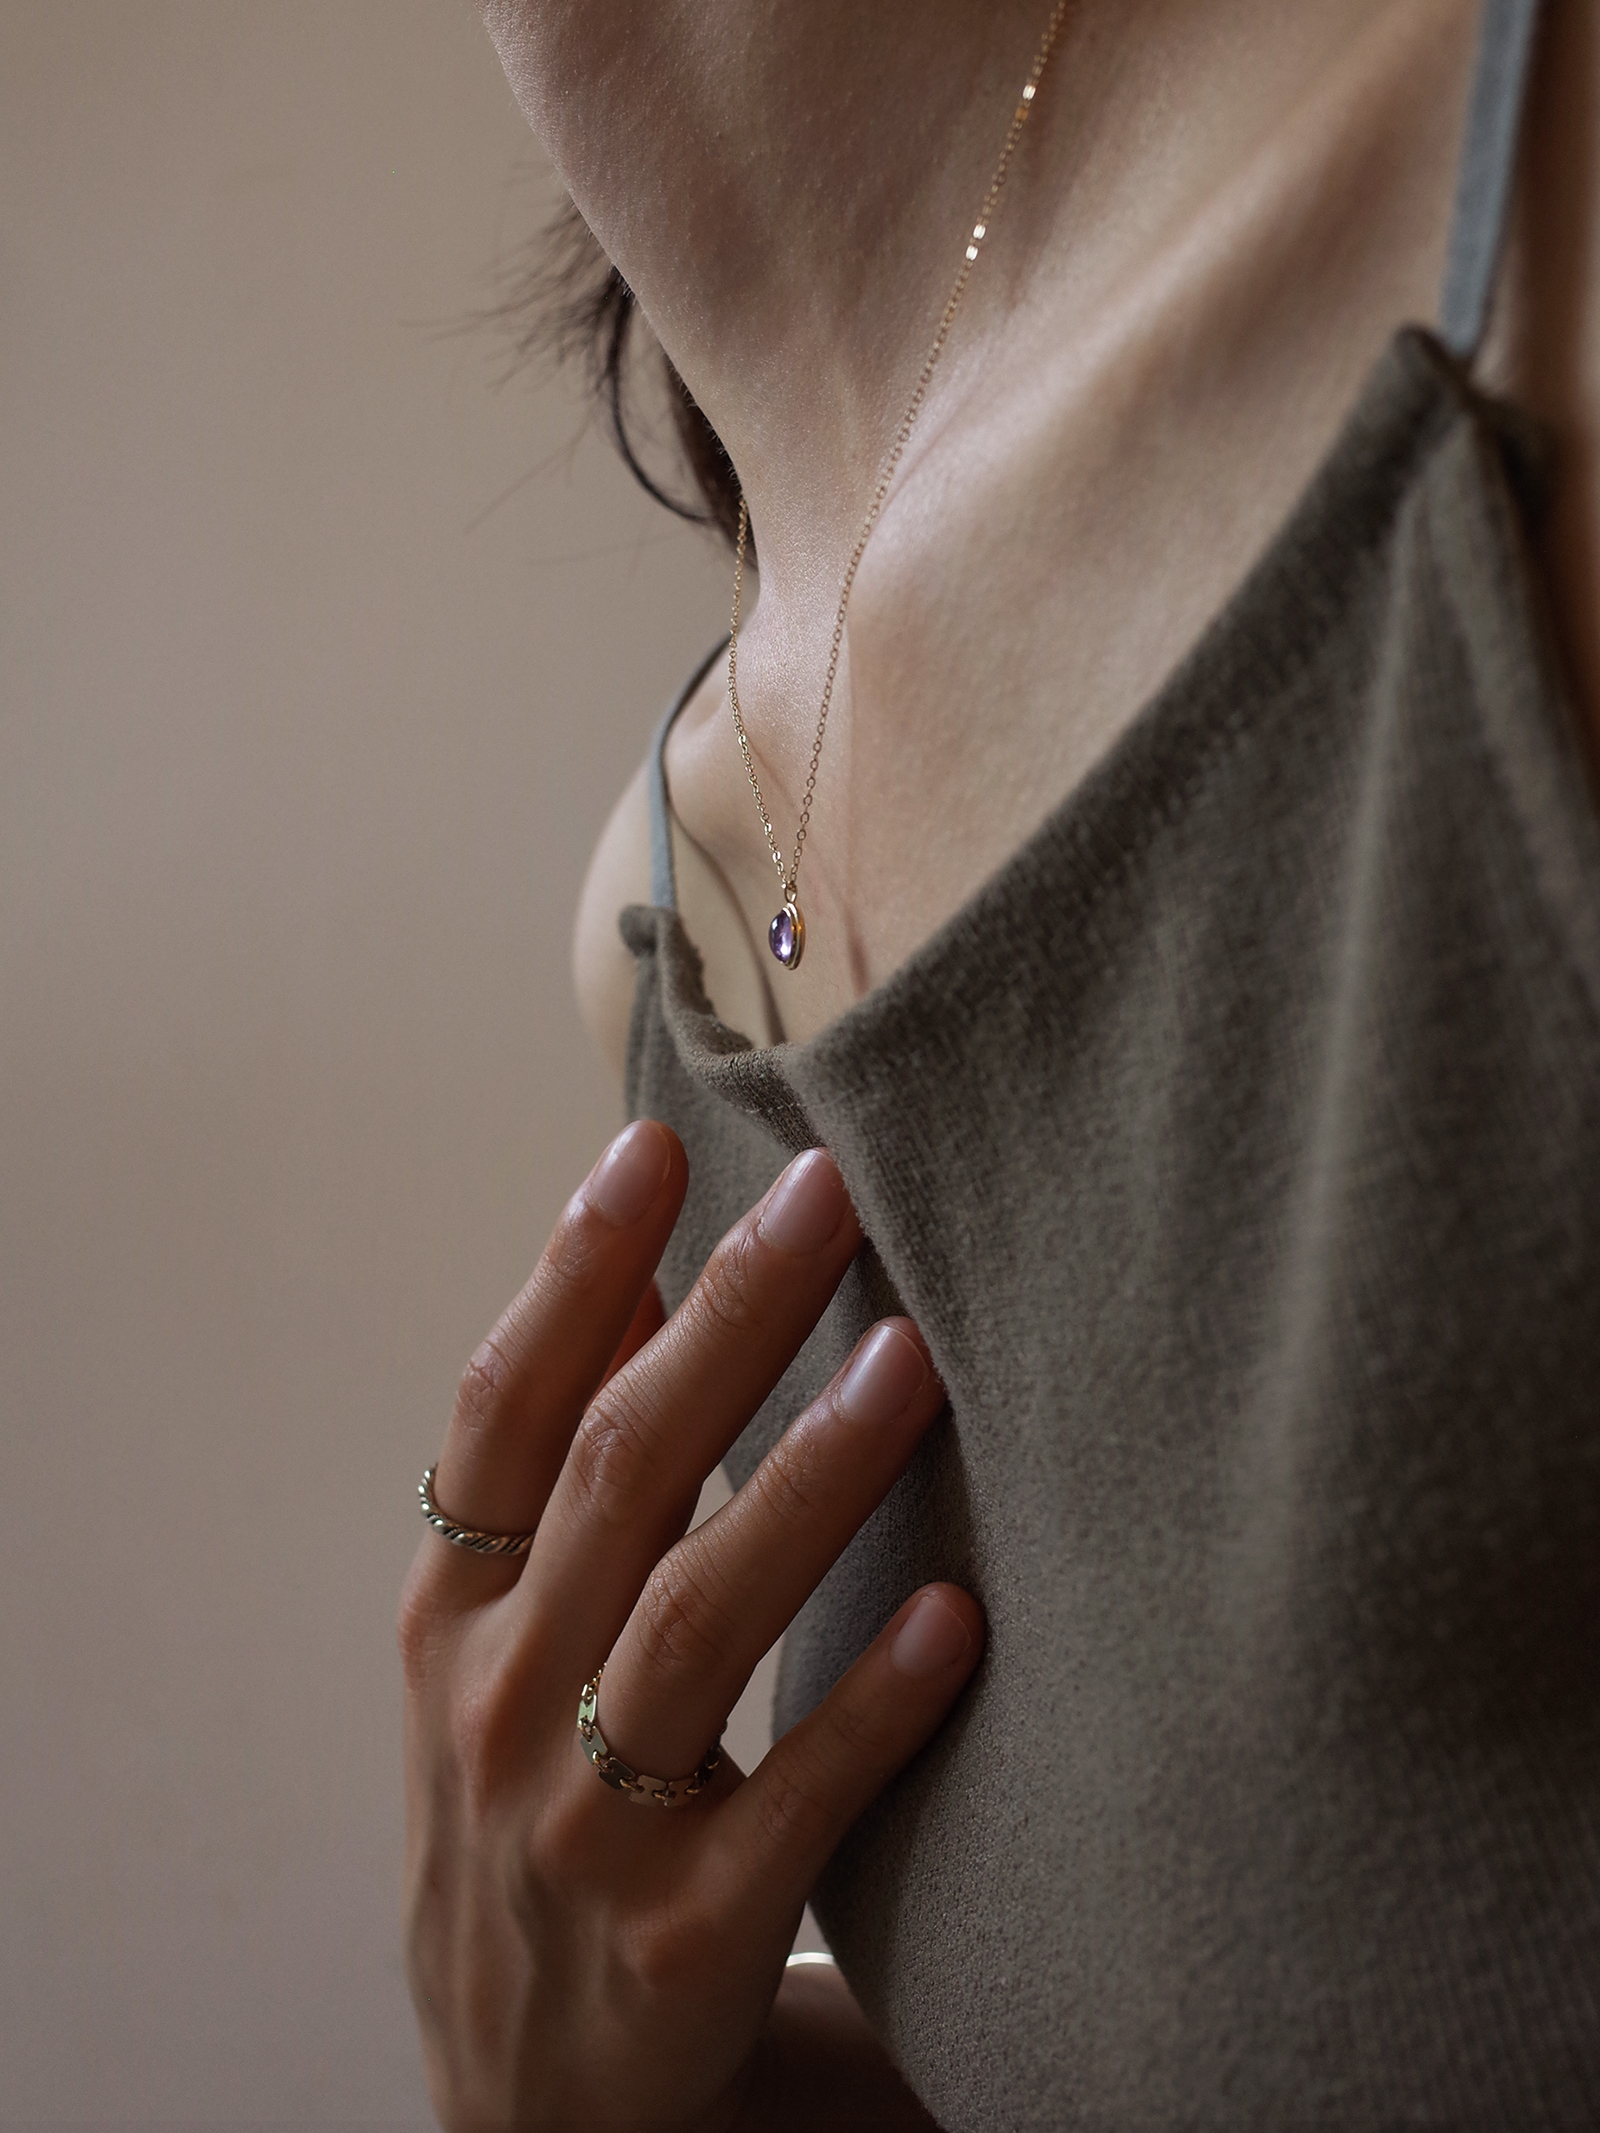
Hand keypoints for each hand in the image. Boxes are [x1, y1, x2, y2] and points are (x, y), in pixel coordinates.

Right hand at [398, 1120, 982, 2130]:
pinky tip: (957, 1617)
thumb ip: (563, 1476)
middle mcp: (498, 1705)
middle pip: (616, 1476)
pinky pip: (795, 1806)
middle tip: (827, 1189)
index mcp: (451, 1617)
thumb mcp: (500, 1652)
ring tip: (910, 1358)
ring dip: (810, 1478)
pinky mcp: (684, 1944)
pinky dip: (871, 1706)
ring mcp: (581, 1830)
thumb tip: (652, 1277)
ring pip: (700, 1617)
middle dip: (726, 1318)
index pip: (502, 1411)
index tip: (657, 1147)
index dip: (574, 1272)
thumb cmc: (528, 1816)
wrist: (529, 2104)